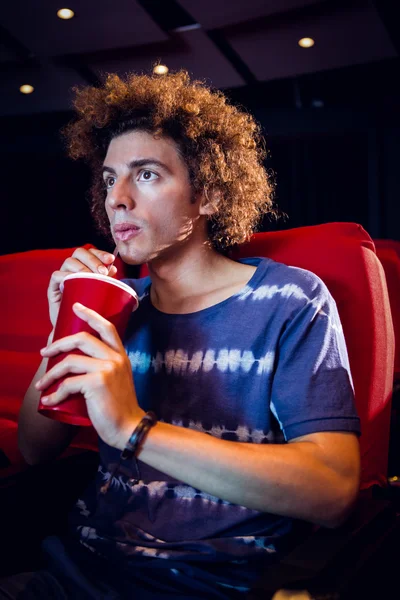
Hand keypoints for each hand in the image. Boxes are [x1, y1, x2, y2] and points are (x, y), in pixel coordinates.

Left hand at [35, 302, 144, 448]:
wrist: (129, 427)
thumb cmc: (119, 407)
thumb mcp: (117, 379)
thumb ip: (104, 367)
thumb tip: (76, 361)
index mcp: (121, 355)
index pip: (106, 327)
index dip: (90, 314)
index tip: (76, 306)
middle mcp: (116, 358)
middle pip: (82, 338)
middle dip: (58, 344)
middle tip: (44, 352)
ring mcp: (107, 368)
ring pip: (70, 360)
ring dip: (50, 374)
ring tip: (42, 384)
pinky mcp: (97, 382)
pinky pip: (68, 383)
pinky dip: (55, 393)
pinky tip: (49, 400)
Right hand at [48, 247, 117, 327]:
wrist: (74, 330)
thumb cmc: (89, 312)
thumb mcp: (101, 295)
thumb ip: (106, 281)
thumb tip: (113, 270)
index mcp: (84, 268)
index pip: (90, 252)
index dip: (100, 253)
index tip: (111, 260)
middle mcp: (72, 270)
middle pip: (79, 253)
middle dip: (93, 260)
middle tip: (103, 272)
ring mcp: (62, 278)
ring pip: (69, 262)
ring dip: (82, 267)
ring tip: (92, 278)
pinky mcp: (52, 288)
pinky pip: (56, 275)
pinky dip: (66, 275)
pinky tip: (76, 281)